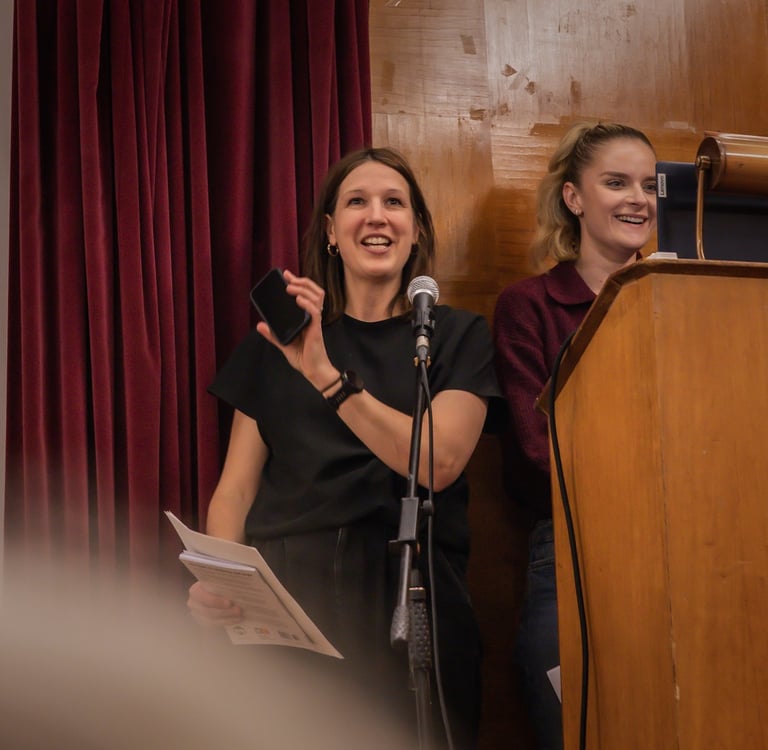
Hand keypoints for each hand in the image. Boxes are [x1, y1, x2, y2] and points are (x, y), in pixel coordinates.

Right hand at [187, 581, 242, 627]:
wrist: (212, 590)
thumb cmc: (217, 582)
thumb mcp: (219, 579)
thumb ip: (224, 581)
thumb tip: (240, 581)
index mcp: (195, 590)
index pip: (203, 597)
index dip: (216, 601)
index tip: (229, 602)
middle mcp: (193, 603)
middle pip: (208, 611)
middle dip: (225, 611)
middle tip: (239, 610)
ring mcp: (197, 614)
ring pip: (211, 620)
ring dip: (227, 618)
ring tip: (239, 615)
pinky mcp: (202, 621)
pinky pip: (214, 625)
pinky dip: (225, 622)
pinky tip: (236, 619)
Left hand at [255, 270, 337, 389]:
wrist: (313, 371)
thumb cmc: (304, 358)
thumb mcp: (284, 344)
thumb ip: (273, 334)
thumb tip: (259, 325)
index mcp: (307, 318)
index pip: (308, 294)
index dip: (299, 283)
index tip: (287, 275)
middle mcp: (313, 317)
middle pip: (315, 291)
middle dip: (302, 281)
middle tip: (289, 278)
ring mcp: (315, 322)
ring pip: (316, 298)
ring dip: (303, 289)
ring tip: (290, 288)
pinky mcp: (316, 330)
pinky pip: (314, 312)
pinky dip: (306, 304)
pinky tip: (298, 300)